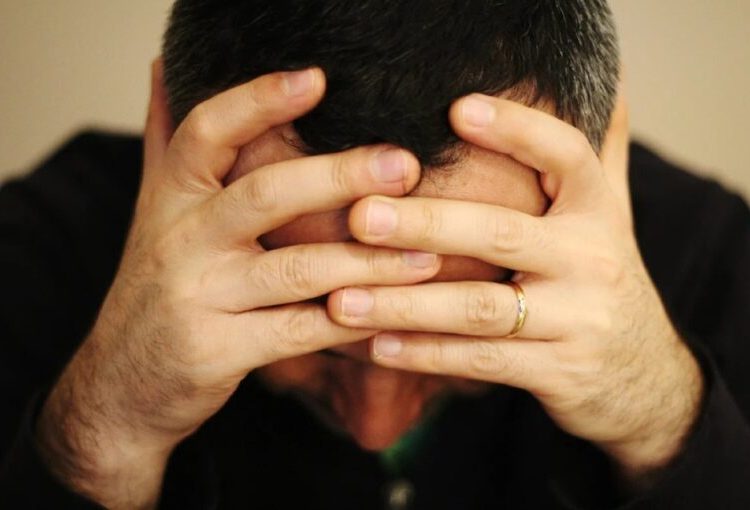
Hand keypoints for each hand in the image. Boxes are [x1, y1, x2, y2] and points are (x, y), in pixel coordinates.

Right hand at [36, 62, 436, 507]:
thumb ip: (166, 143)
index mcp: (171, 198)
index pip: (208, 132)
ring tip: (427, 253)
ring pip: (295, 270)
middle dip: (339, 177)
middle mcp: (180, 241)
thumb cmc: (156, 288)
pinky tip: (395, 313)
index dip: (258, 101)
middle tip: (404, 165)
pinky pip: (299, 333)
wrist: (120, 384)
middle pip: (264, 194)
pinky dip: (351, 322)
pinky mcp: (218, 353)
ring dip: (368, 261)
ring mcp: (199, 298)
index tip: (318, 80)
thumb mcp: (151, 212)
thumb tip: (164, 69)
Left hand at [328, 91, 702, 477]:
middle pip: (501, 232)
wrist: (645, 376)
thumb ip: (601, 154)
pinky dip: (426, 355)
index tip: (455, 109)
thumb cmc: (602, 279)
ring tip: (342, 300)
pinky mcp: (559, 372)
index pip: (566, 154)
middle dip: (426, 224)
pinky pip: (481, 361)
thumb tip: (607, 83)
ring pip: (479, 307)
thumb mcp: (614, 215)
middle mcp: (592, 259)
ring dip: (406, 304)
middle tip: (360, 216)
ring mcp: (578, 320)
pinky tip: (377, 347)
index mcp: (598, 211)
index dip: (516, 129)